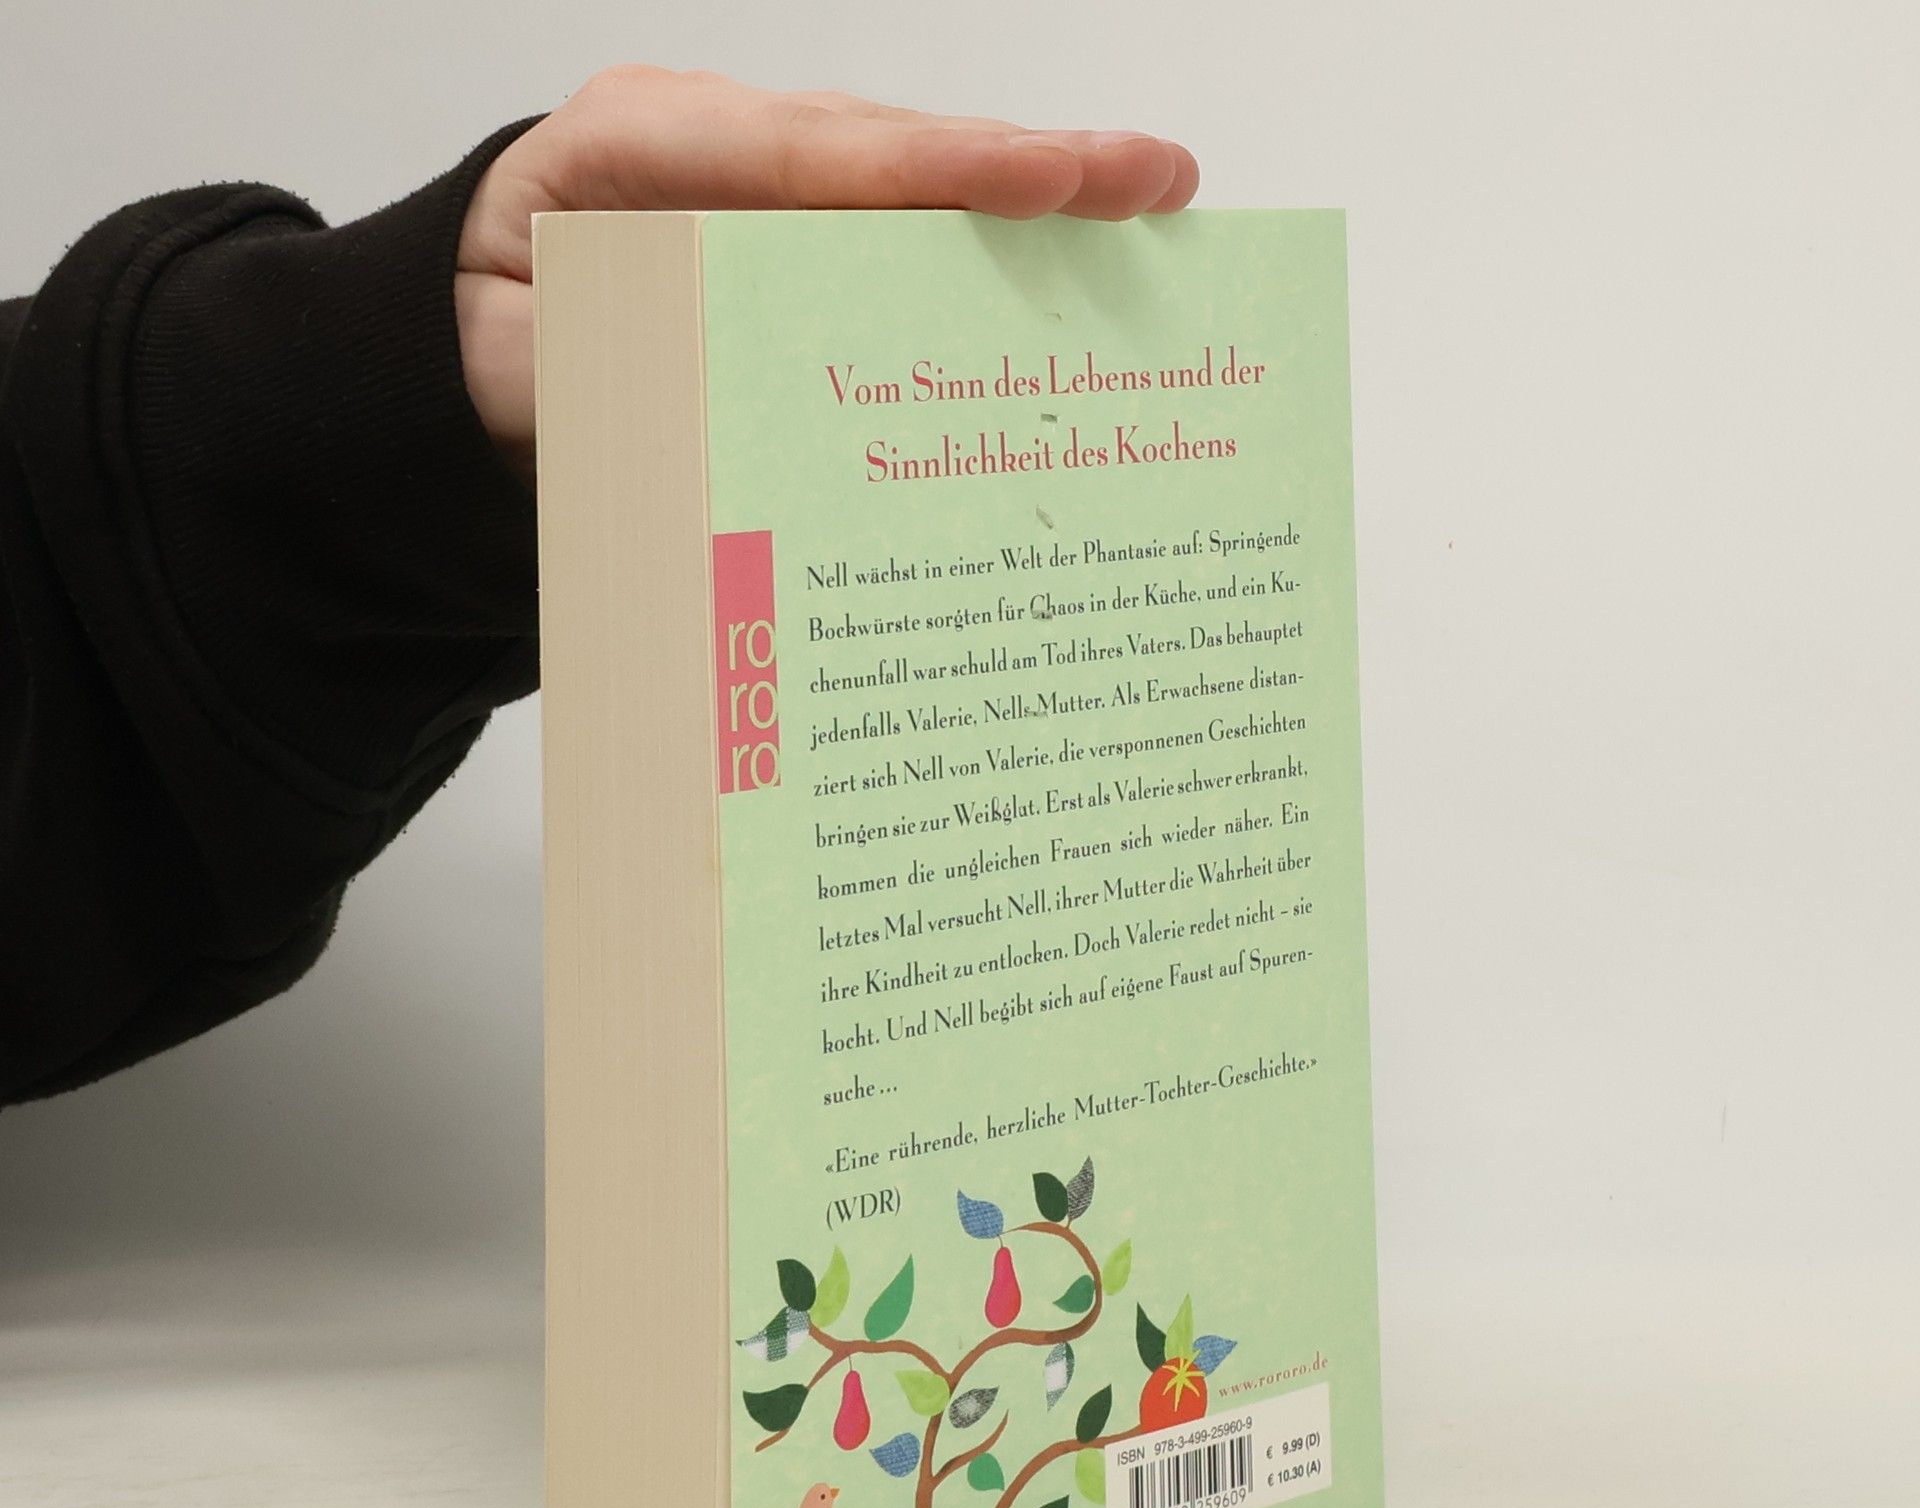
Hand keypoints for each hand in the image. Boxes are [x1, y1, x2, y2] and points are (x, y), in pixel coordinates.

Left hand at [455, 66, 1199, 472]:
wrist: (443, 353)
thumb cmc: (486, 355)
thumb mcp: (543, 368)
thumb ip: (640, 370)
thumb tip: (771, 424)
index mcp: (646, 153)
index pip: (813, 156)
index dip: (939, 171)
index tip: (1049, 184)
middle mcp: (720, 156)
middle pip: (891, 154)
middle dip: (1027, 170)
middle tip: (1157, 180)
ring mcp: (761, 197)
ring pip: (905, 193)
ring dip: (1027, 212)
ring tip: (1147, 209)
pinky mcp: (786, 254)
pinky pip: (885, 250)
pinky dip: (973, 268)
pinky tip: (1061, 282)